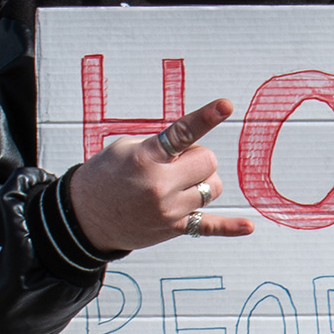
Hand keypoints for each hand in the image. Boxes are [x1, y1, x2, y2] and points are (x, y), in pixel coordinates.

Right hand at [62, 95, 251, 253]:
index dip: (205, 117)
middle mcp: (160, 186)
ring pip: (213, 188)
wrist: (85, 216)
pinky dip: (230, 227)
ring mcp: (169, 210)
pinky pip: (209, 227)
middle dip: (196, 158)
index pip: (182, 133)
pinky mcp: (174, 228)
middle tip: (174, 163)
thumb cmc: (106, 175)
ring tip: (177, 184)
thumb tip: (193, 150)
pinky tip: (247, 225)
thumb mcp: (126, 148)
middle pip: (208, 162)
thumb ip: (161, 145)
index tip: (226, 105)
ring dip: (201, 181)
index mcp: (147, 158)